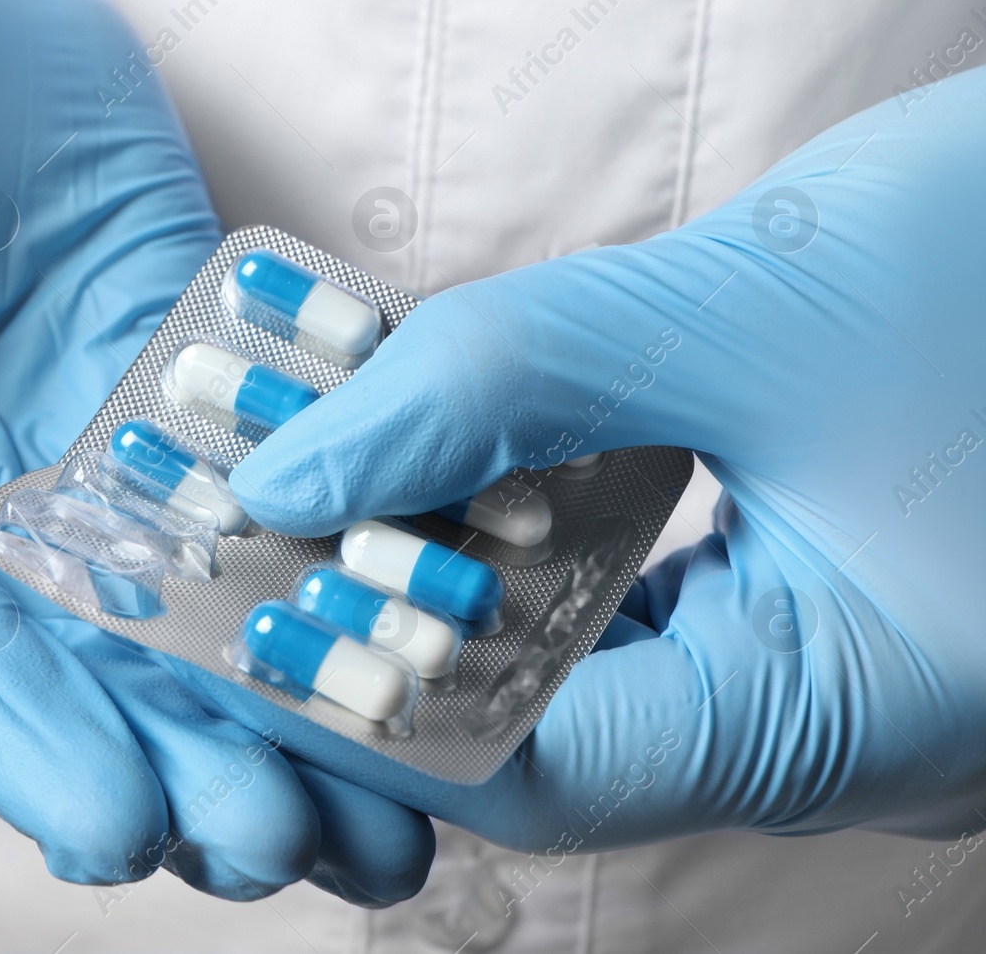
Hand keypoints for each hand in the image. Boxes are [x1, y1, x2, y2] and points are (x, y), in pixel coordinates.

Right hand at [0, 0, 429, 899]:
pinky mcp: (202, 390)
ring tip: (384, 818)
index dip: (28, 750)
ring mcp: (109, 459)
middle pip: (94, 677)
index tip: (119, 828)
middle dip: (187, 770)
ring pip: (204, 617)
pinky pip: (281, 486)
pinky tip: (419, 632)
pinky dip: (346, 565)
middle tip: (285, 844)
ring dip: (288, 718)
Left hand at [226, 69, 985, 846]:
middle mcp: (842, 733)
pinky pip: (660, 616)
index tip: (230, 613)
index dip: (357, 701)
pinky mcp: (840, 607)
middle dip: (392, 641)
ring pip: (601, 673)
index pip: (528, 771)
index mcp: (845, 723)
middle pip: (550, 731)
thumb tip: (296, 464)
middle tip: (258, 552)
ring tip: (336, 505)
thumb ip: (501, 380)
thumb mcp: (740, 304)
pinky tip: (469, 483)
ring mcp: (846, 676)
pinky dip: (551, 558)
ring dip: (464, 589)